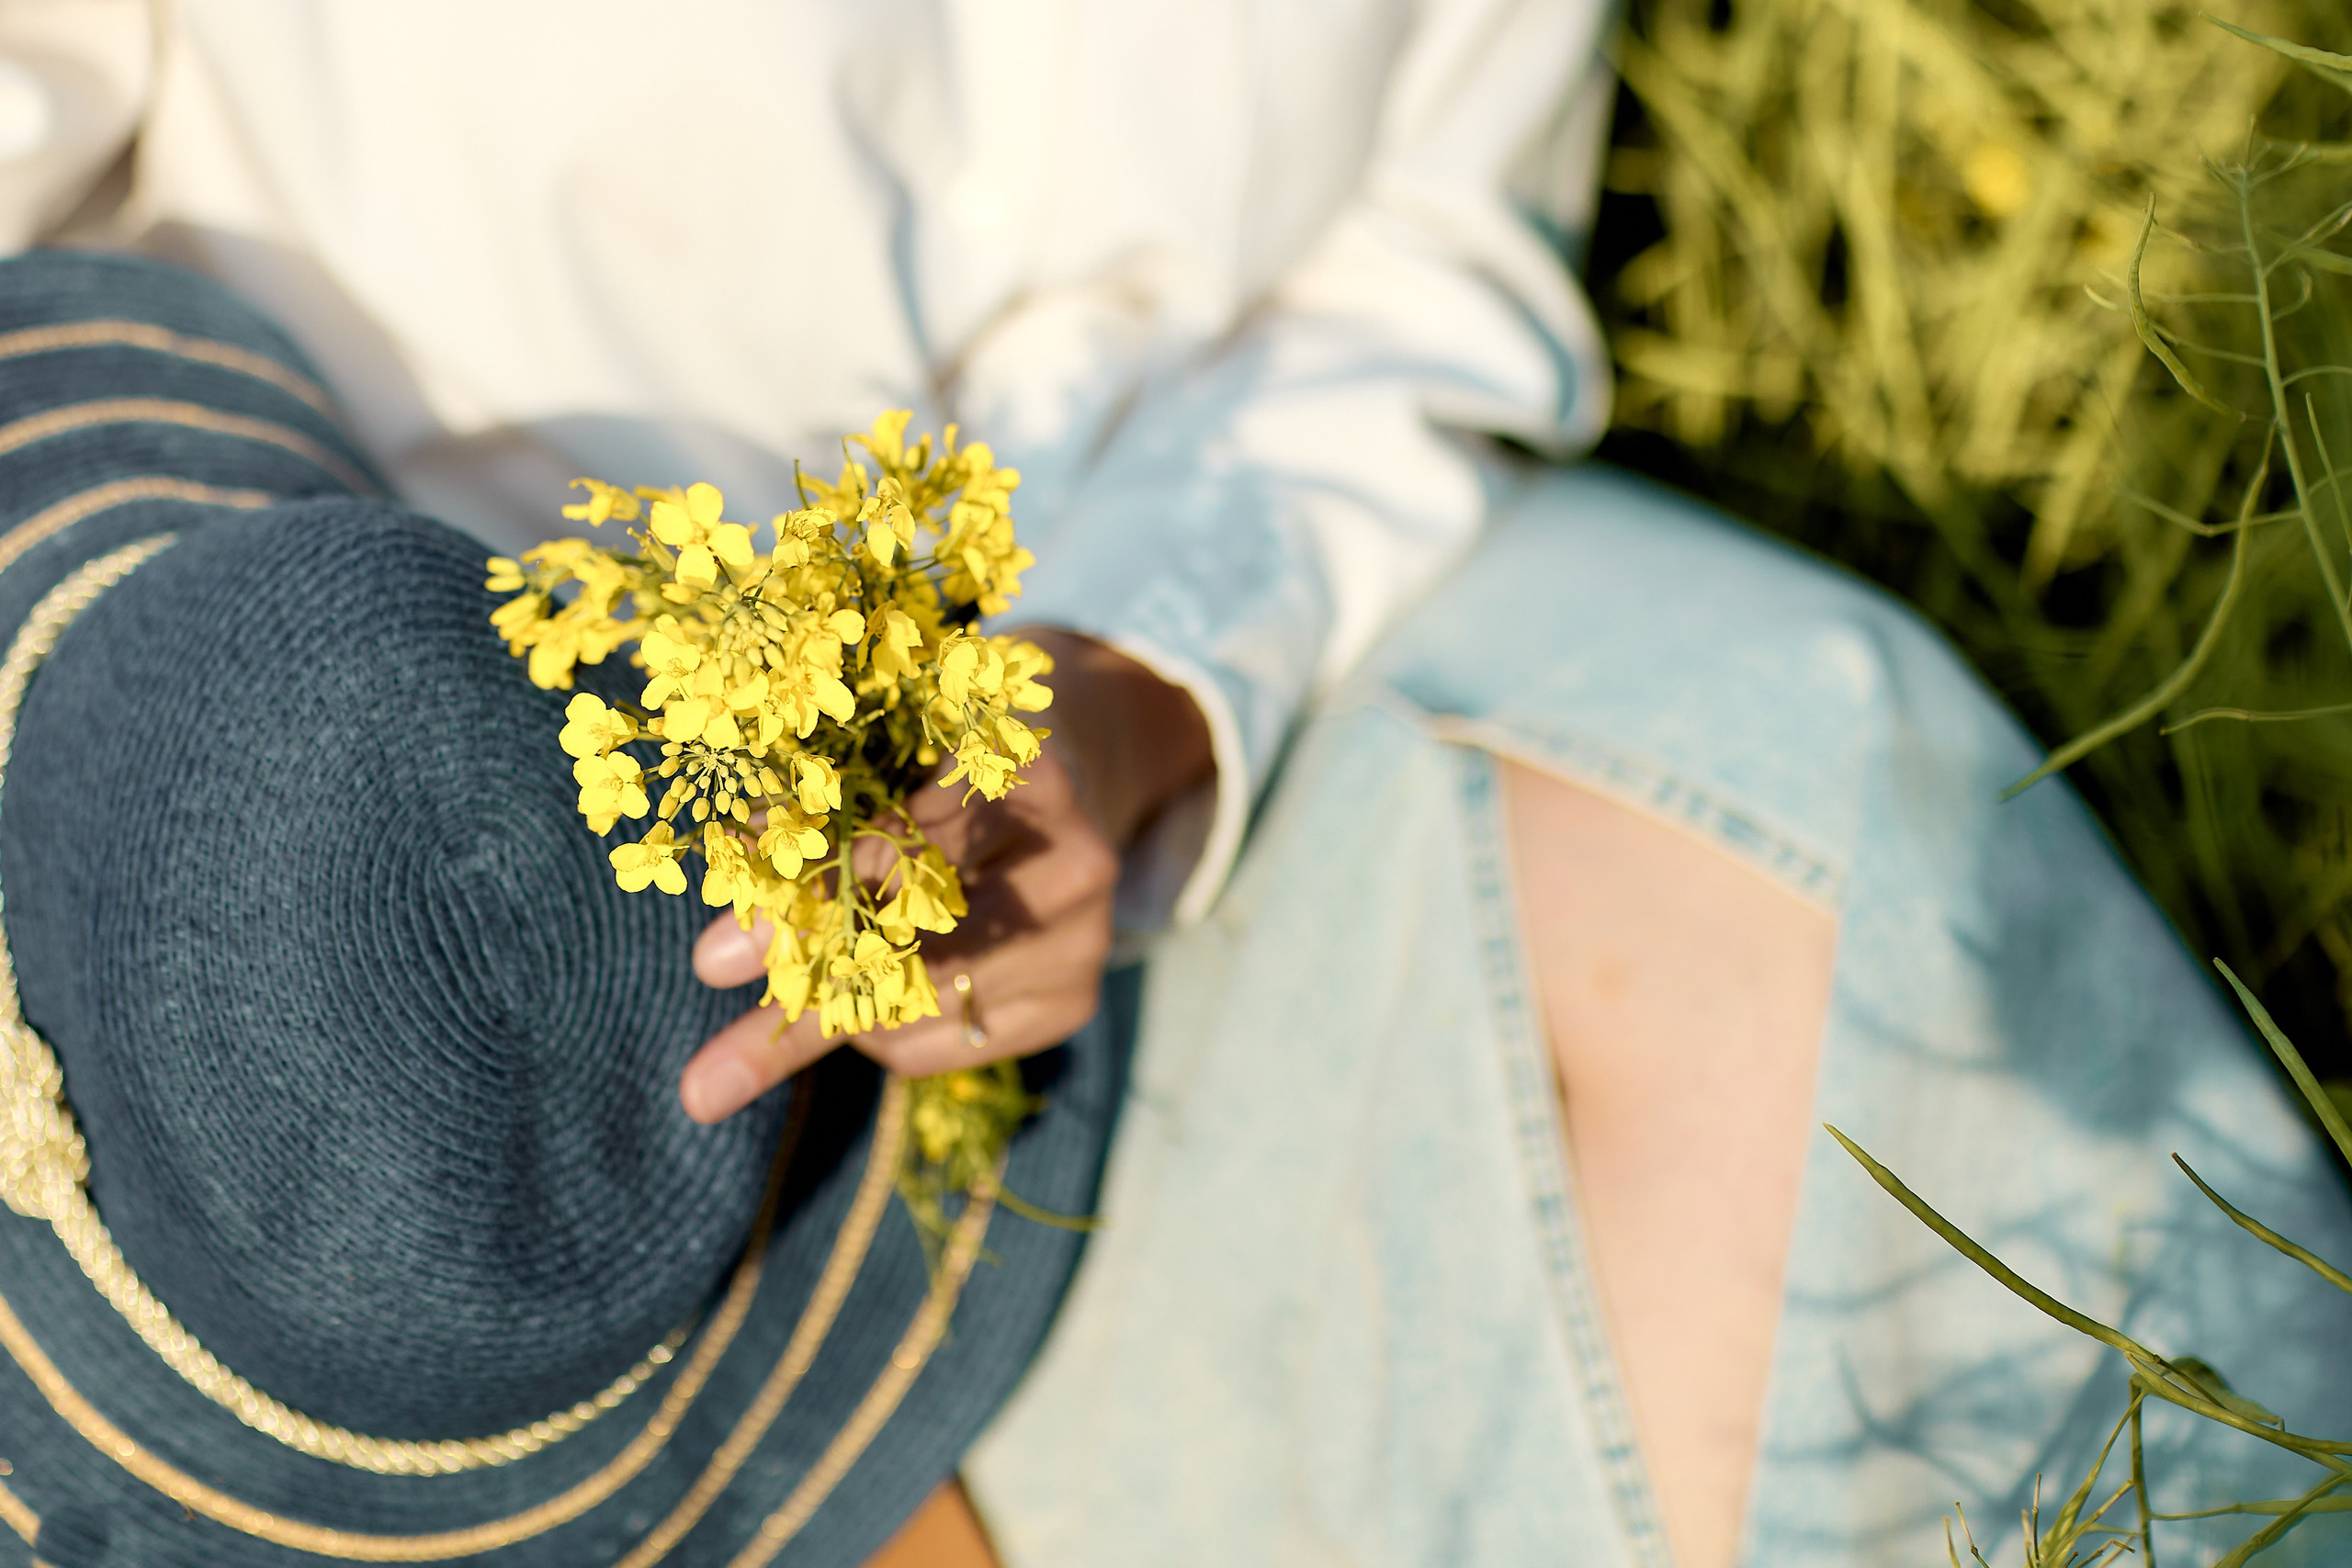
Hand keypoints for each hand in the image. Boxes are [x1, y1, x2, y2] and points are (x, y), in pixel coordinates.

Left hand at [678, 630, 1213, 1122]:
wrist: (1060, 789)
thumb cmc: (941, 764)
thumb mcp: (887, 763)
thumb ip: (806, 834)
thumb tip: (716, 949)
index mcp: (1025, 773)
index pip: (906, 849)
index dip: (812, 896)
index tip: (713, 961)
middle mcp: (1072, 862)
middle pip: (913, 945)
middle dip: (799, 994)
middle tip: (705, 1079)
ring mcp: (1083, 939)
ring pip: (920, 1009)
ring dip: (834, 1010)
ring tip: (793, 990)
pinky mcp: (1073, 1003)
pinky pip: (941, 1049)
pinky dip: (881, 1037)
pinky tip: (874, 992)